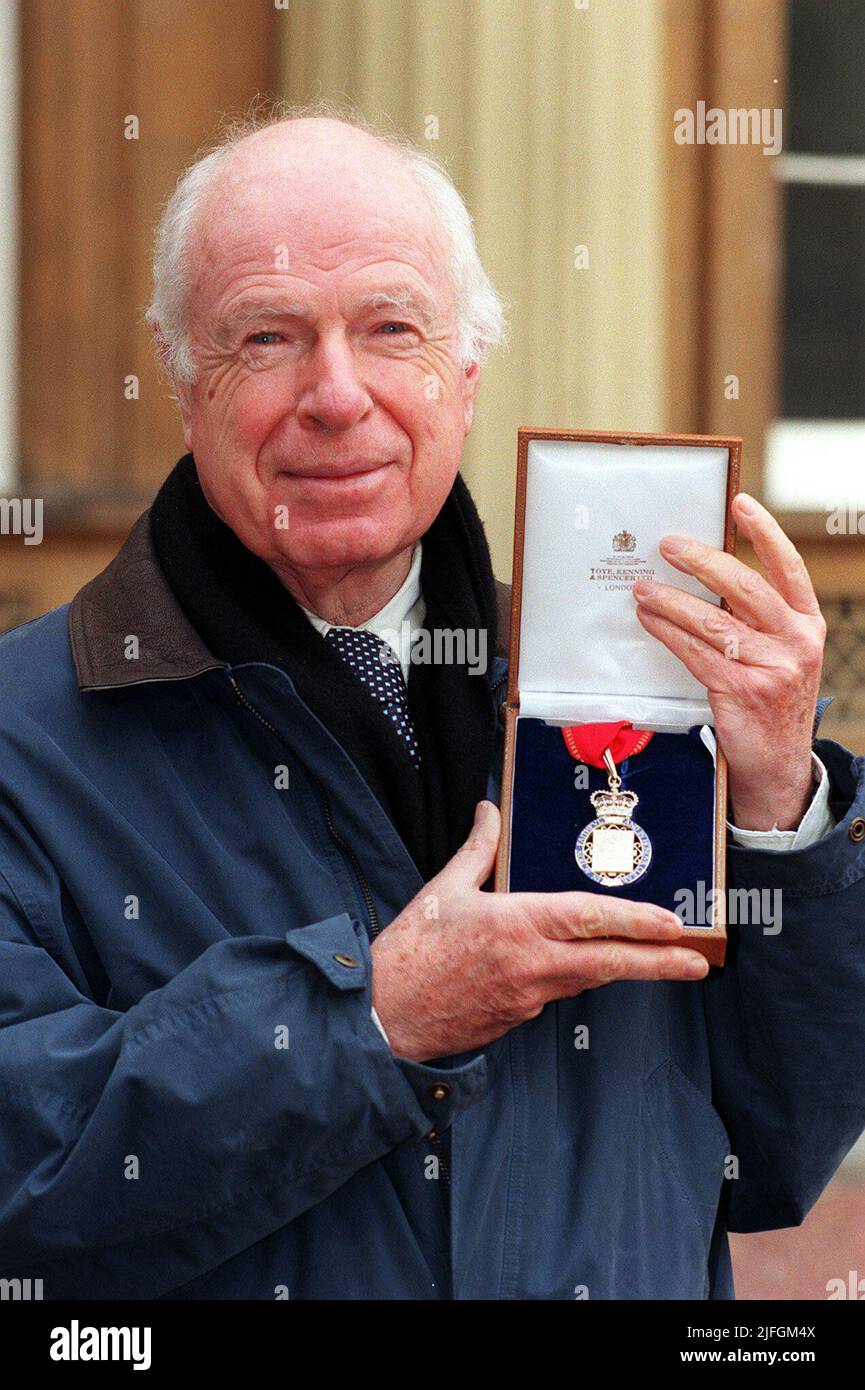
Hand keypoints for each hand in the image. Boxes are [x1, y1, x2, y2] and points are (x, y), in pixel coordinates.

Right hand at [371, 800, 708, 1062]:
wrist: (384, 1016)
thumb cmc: (411, 950)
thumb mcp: (444, 888)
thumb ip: (478, 848)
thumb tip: (490, 809)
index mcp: (516, 925)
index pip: (591, 920)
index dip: (636, 921)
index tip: (672, 923)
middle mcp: (532, 964)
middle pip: (609, 963)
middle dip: (659, 962)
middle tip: (698, 962)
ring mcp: (528, 997)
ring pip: (588, 978)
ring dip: (624, 969)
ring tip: (662, 960)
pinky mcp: (517, 1017)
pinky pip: (559, 992)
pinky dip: (579, 977)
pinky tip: (589, 968)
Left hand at [631, 492, 825, 830]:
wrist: (778, 766)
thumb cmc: (770, 701)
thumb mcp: (779, 655)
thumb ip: (755, 620)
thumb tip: (706, 578)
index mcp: (807, 625)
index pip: (789, 568)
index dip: (765, 533)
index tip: (740, 503)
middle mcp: (795, 643)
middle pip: (746, 588)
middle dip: (703, 562)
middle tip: (669, 545)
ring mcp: (771, 668)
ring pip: (713, 622)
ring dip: (671, 601)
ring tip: (642, 588)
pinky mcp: (741, 692)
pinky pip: (696, 653)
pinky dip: (667, 633)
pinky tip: (649, 621)